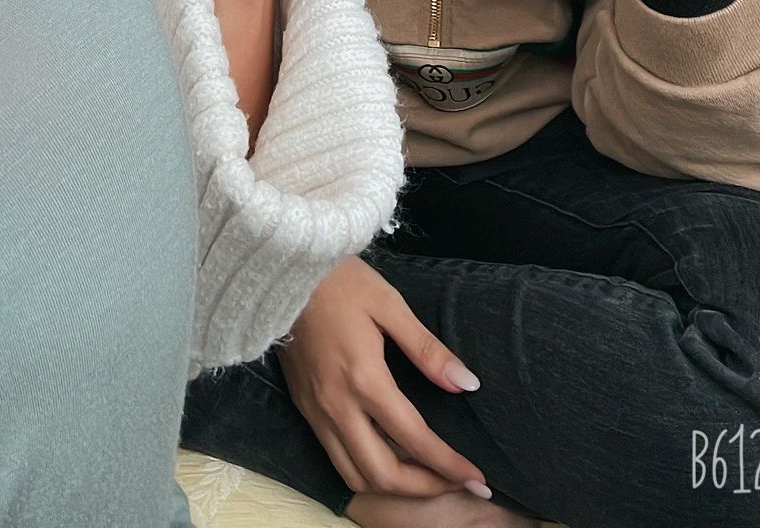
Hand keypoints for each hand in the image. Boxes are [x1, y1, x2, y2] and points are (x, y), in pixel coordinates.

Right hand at [279, 257, 488, 499]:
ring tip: (424, 476)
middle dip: (425, 488)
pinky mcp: (303, 408)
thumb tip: (467, 384)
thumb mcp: (389, 304)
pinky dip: (365, 471)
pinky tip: (386, 456)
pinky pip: (335, 459)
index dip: (450, 465)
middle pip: (383, 474)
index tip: (478, 480)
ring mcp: (316, 412)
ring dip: (393, 486)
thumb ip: (427, 350)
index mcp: (364, 380)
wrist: (281, 271)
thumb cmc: (339, 280)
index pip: (415, 439)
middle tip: (456, 484)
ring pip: (354, 476)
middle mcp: (337, 407)